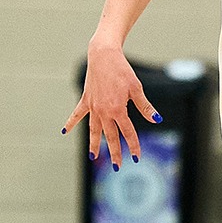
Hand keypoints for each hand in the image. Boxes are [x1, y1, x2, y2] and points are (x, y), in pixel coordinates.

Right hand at [63, 41, 159, 170]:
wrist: (104, 56)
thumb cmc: (122, 70)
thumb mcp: (136, 88)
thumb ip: (145, 106)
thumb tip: (157, 120)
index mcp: (118, 110)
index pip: (128, 133)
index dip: (133, 146)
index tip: (136, 157)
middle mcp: (104, 112)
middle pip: (110, 136)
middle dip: (114, 152)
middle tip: (116, 166)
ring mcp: (93, 107)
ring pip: (94, 130)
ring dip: (94, 144)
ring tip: (93, 157)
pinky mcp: (86, 99)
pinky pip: (77, 114)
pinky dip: (71, 122)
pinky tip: (65, 131)